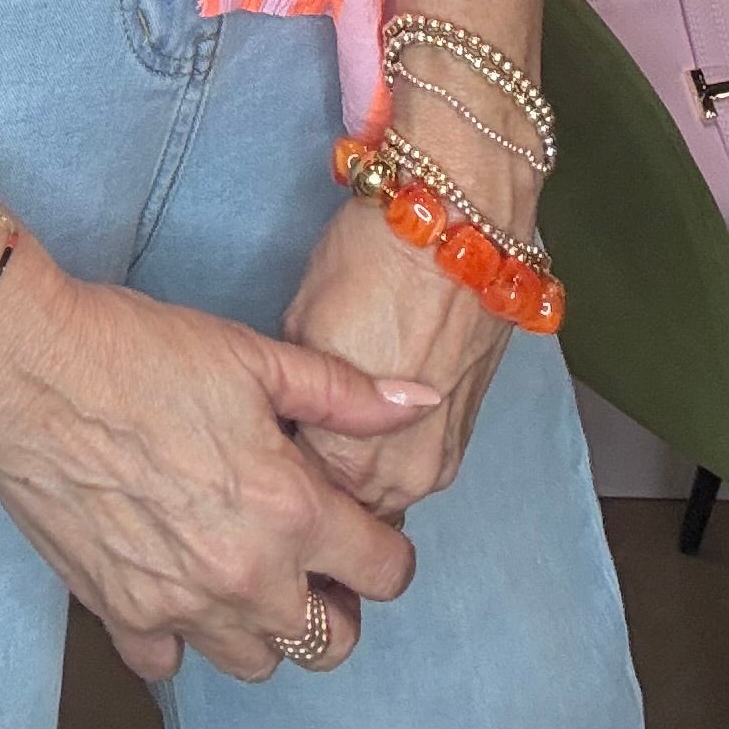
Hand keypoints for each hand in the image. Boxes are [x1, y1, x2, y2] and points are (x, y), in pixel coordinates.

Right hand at [0, 240, 436, 684]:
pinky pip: (166, 661)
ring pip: (256, 664)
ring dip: (265, 626)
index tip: (370, 532)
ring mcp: (179, 603)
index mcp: (290, 510)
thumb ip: (345, 391)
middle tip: (316, 560)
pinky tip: (176, 583)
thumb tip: (416, 401)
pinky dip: (178, 636)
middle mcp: (243, 574)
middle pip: (329, 642)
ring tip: (248, 571)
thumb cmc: (139, 350)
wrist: (30, 367)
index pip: (383, 572)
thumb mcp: (255, 355)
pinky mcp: (118, 610)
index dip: (389, 551)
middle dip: (337, 605)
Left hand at [282, 191, 513, 522]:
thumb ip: (296, 394)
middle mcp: (399, 476)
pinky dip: (395, 447)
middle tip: (295, 438)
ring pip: (386, 489)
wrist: (460, 224)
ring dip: (361, 470)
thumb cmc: (368, 264)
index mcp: (345, 459)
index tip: (261, 450)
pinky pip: (417, 460)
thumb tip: (287, 417)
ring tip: (336, 423)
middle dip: (320, 480)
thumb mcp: (300, 330)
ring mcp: (440, 459)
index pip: (298, 498)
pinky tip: (377, 410)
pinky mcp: (467, 434)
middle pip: (345, 504)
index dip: (279, 470)